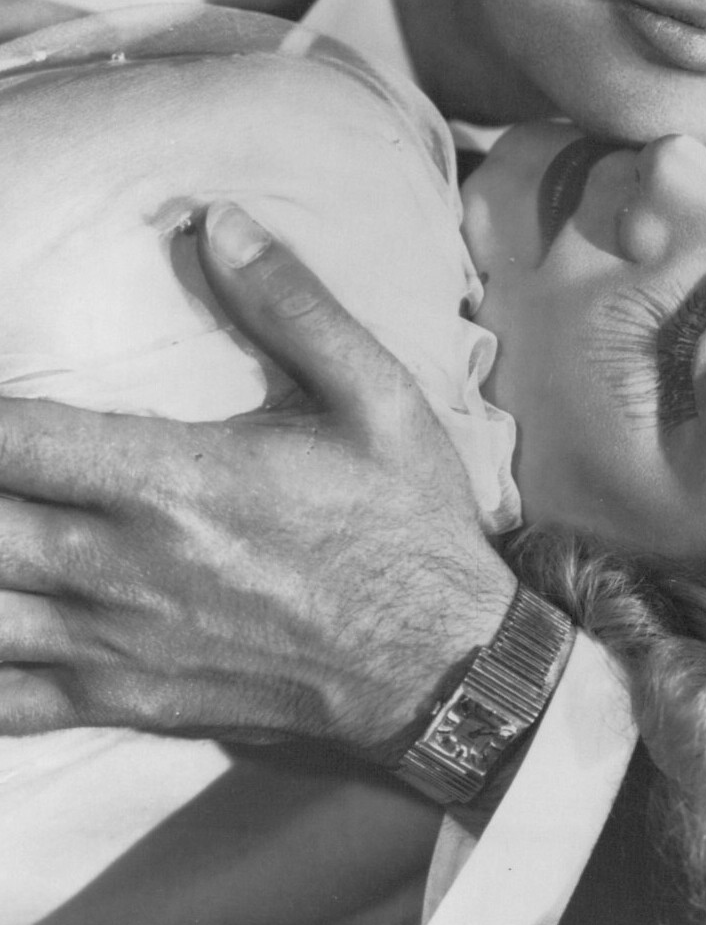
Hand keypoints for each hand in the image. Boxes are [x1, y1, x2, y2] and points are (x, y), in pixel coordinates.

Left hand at [0, 204, 515, 757]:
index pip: (15, 439)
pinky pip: (5, 703)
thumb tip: (218, 221)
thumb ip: (292, 306)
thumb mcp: (375, 395)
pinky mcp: (124, 703)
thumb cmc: (405, 520)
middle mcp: (124, 567)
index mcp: (174, 482)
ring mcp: (116, 646)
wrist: (443, 662)